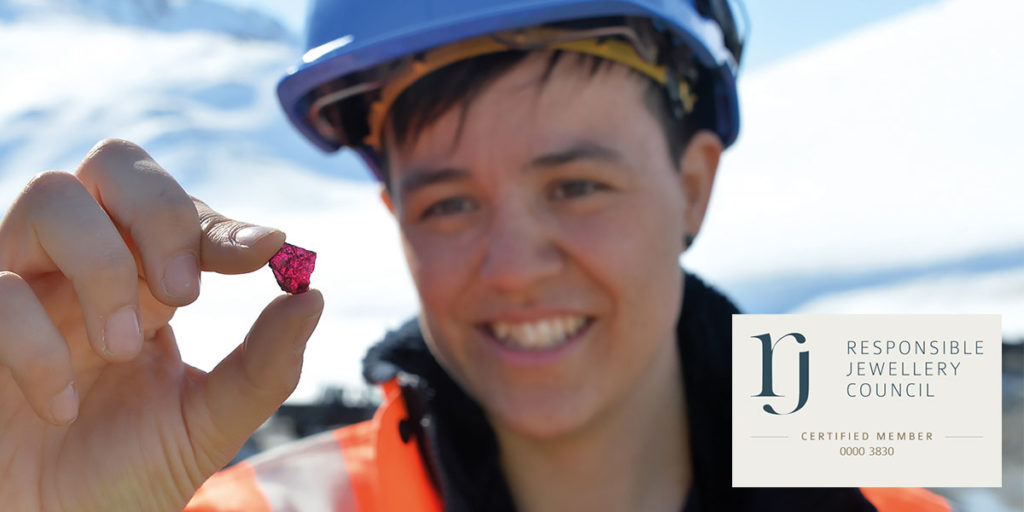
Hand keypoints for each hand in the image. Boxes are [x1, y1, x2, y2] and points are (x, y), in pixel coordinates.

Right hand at [0, 139, 323, 510]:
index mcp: (143, 282)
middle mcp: (81, 268)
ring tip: (124, 348)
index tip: (266, 252)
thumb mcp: (207, 423)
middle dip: (160, 212)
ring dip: (103, 267)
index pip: (179, 209)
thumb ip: (262, 365)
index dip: (219, 222)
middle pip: (113, 163)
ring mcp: (21, 288)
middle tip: (185, 293)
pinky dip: (37, 345)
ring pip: (48, 197)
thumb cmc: (123, 476)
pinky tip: (64, 407)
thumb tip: (313, 294)